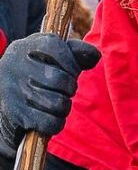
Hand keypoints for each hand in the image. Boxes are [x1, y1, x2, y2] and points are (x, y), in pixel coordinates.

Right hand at [0, 34, 99, 169]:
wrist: (3, 95)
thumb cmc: (37, 70)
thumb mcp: (51, 54)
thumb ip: (76, 50)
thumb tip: (95, 56)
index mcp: (26, 47)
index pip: (56, 48)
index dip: (71, 62)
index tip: (71, 70)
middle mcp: (14, 65)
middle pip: (61, 79)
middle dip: (70, 87)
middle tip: (63, 89)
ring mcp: (13, 90)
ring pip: (59, 103)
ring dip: (64, 106)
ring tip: (56, 101)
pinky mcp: (15, 113)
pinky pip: (51, 122)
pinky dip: (57, 123)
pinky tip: (51, 117)